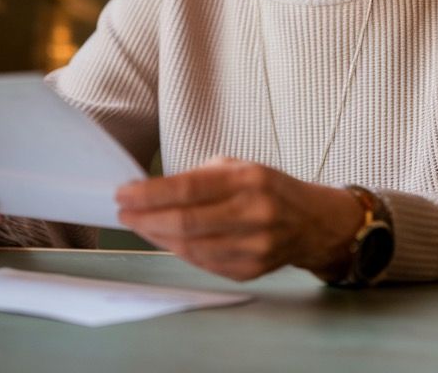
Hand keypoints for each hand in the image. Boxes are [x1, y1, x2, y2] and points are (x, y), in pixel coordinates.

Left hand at [115, 156, 364, 280]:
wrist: (313, 222)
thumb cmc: (269, 189)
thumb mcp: (240, 167)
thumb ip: (199, 178)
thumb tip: (152, 191)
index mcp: (248, 180)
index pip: (187, 189)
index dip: (149, 194)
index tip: (124, 193)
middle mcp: (253, 214)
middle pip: (185, 222)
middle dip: (146, 218)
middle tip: (124, 213)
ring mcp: (254, 246)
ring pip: (191, 247)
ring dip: (157, 237)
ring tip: (139, 225)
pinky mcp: (251, 270)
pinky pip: (203, 263)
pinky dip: (178, 251)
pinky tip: (164, 239)